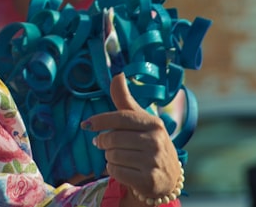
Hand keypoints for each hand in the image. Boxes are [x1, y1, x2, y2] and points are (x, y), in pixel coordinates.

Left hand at [83, 73, 181, 201]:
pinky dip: (113, 170)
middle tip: (102, 144)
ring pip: (113, 156)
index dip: (100, 120)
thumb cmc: (149, 143)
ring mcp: (153, 162)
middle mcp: (156, 141)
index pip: (121, 117)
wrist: (168, 178)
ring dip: (109, 157)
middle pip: (113, 138)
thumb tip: (117, 75)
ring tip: (118, 157)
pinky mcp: (148, 180)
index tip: (86, 125)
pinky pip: (116, 172)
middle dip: (103, 142)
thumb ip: (125, 100)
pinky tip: (123, 169)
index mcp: (154, 123)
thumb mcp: (141, 121)